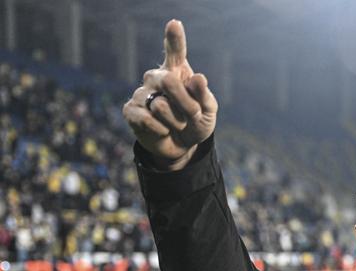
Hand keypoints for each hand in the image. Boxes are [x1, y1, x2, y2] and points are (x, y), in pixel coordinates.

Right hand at [122, 20, 217, 169]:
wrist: (182, 146)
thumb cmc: (196, 123)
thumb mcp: (208, 111)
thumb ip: (204, 95)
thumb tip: (198, 77)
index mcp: (177, 72)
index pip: (175, 51)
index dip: (174, 38)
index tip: (175, 24)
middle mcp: (157, 78)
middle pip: (169, 81)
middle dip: (186, 104)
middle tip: (193, 114)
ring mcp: (142, 93)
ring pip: (161, 106)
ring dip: (176, 121)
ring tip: (177, 124)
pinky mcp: (131, 111)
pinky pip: (148, 120)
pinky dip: (161, 130)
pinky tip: (162, 130)